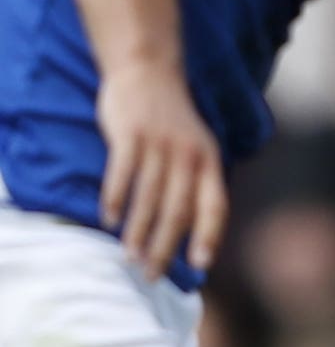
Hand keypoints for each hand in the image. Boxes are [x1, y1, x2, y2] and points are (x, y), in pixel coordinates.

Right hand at [97, 63, 228, 279]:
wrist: (149, 72)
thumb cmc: (172, 122)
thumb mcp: (195, 149)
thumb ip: (195, 183)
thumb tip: (192, 231)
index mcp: (209, 160)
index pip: (215, 204)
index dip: (209, 235)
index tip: (201, 265)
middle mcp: (189, 153)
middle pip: (179, 209)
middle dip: (165, 246)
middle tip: (151, 274)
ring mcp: (160, 143)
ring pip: (150, 197)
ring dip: (138, 231)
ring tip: (129, 257)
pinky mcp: (131, 134)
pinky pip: (122, 173)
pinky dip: (115, 199)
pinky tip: (109, 219)